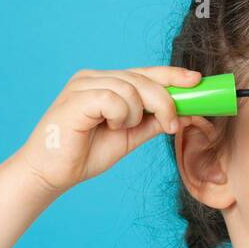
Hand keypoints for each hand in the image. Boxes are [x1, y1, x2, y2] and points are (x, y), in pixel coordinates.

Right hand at [13, 65, 201, 195]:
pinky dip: (120, 116)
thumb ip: (153, 122)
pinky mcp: (76, 97)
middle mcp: (94, 77)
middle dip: (165, 101)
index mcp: (106, 82)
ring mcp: (83, 84)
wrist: (52, 174)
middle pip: (143, 78)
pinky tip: (108, 126)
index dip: (172, 75)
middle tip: (172, 125)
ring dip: (135, 115)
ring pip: (131, 88)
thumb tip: (185, 113)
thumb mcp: (129, 136)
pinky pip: (114, 98)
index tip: (196, 80)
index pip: (145, 73)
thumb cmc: (85, 154)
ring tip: (120, 129)